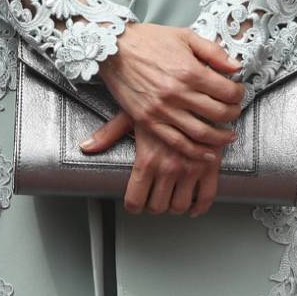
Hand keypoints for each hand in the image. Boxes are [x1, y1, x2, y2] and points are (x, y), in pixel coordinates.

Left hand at [79, 110, 223, 216]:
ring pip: (180, 205)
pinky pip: (206, 197)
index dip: (134, 205)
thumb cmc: (160, 99)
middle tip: (152, 198)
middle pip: (158, 206)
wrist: (194, 89)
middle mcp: (169, 167)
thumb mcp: (131, 115)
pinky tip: (192, 205)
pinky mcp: (210, 166)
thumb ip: (109, 134)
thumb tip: (86, 146)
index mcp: (148, 158)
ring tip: (170, 198)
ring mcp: (190, 169)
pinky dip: (199, 206)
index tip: (135, 204)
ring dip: (173, 206)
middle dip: (153, 205)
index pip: (136, 199)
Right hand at [92, 23, 240, 161]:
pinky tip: (207, 153)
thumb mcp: (184, 36)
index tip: (238, 93)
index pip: (227, 91)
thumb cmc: (148, 40)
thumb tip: (237, 67)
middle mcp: (178, 93)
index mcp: (189, 71)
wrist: (113, 49)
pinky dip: (196, 152)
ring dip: (221, 138)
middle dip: (233, 114)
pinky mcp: (148, 121)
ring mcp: (162, 110)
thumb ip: (213, 52)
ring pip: (201, 133)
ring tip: (229, 136)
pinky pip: (177, 142)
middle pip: (219, 113)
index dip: (239, 94)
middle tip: (235, 112)